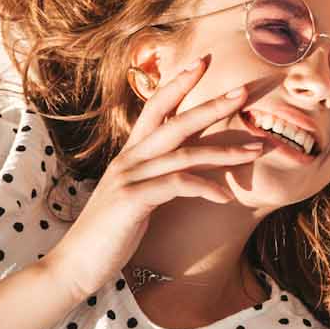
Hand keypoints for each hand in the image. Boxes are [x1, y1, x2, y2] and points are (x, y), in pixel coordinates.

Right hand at [35, 55, 264, 300]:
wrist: (74, 266)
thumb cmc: (109, 234)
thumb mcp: (134, 197)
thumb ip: (154, 178)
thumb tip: (185, 170)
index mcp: (130, 155)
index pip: (155, 107)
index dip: (178, 83)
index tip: (203, 62)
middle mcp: (129, 159)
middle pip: (175, 122)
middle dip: (212, 105)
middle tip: (244, 91)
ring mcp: (129, 177)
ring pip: (184, 153)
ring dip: (224, 150)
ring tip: (255, 150)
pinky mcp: (132, 199)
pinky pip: (177, 184)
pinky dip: (206, 187)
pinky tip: (226, 196)